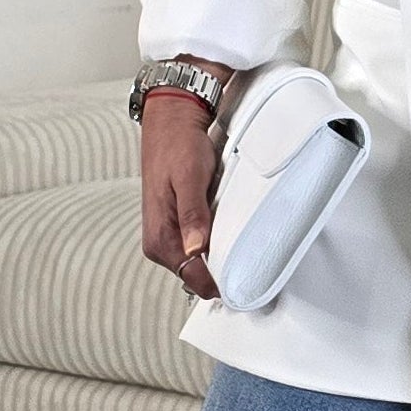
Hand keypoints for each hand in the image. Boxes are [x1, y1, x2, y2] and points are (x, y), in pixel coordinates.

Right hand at [141, 90, 237, 301]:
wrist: (170, 122)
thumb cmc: (178, 145)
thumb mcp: (190, 177)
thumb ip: (193, 215)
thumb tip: (196, 249)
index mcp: (160, 237)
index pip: (193, 279)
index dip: (220, 285)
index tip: (247, 287)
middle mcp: (158, 242)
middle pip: (195, 276)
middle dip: (221, 273)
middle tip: (252, 264)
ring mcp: (166, 236)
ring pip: (197, 264)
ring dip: (218, 258)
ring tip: (241, 246)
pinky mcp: (175, 227)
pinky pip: (197, 249)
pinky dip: (214, 246)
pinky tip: (227, 233)